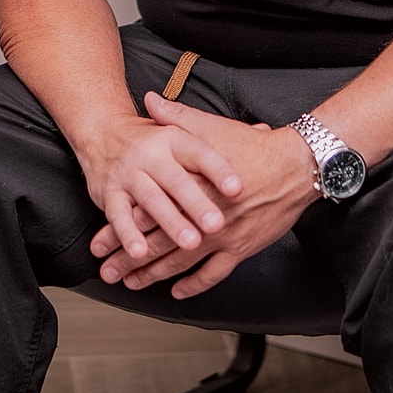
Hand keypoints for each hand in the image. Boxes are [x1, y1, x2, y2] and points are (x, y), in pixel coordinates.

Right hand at [76, 100, 245, 270]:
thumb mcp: (184, 130)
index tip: (237, 188)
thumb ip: (220, 135)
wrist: (102, 133)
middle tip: (216, 225)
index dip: (219, 171)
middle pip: (177, 180)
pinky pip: (119, 216)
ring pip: (151, 201)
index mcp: (173, 139)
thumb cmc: (151, 138)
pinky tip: (138, 253)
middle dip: (196, 205)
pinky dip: (127, 236)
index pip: (201, 153)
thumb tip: (262, 132)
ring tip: (186, 242)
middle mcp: (151, 156)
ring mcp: (129, 175)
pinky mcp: (109, 194)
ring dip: (169, 224)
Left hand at [90, 98, 320, 296]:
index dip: (119, 228)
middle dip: (129, 258)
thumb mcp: (211, 127)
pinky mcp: (240, 248)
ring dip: (154, 274)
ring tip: (132, 283)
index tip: (97, 241)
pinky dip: (194, 284)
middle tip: (107, 271)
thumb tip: (150, 101)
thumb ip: (177, 117)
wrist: (295, 166)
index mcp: (188, 187)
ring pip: (180, 262)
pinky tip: (178, 292)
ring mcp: (221, 236)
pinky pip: (214, 273)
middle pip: (157, 241)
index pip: (145, 212)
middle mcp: (201, 216)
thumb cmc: (253, 147)